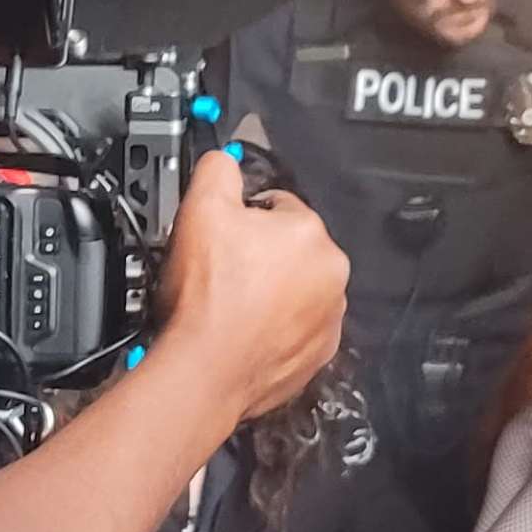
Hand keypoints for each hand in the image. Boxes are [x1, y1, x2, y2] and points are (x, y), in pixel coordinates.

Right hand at [153, 150, 347, 424]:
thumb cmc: (208, 299)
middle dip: (259, 257)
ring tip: (230, 305)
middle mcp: (331, 275)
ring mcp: (328, 319)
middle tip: (222, 274)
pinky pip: (295, 330)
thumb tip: (224, 160)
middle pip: (290, 251)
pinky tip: (243, 331)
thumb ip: (218, 170)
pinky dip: (273, 329)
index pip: (277, 207)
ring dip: (268, 294)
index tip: (222, 238)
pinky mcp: (317, 355)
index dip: (242, 219)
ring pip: (295, 291)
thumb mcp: (201, 209)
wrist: (207, 370)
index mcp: (310, 234)